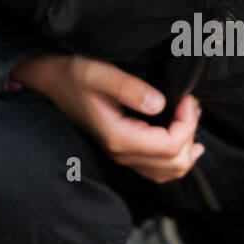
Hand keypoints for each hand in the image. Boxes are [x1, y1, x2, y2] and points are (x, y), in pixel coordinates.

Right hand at [11, 53, 204, 183]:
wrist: (52, 81)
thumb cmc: (73, 73)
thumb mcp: (99, 72)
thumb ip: (128, 88)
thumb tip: (161, 105)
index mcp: (118, 136)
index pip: (169, 145)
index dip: (188, 124)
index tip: (187, 97)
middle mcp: (121, 153)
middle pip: (174, 162)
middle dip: (190, 133)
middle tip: (190, 104)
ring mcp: (122, 156)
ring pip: (169, 171)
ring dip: (187, 147)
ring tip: (190, 118)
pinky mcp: (124, 152)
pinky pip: (158, 169)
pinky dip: (177, 158)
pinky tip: (189, 144)